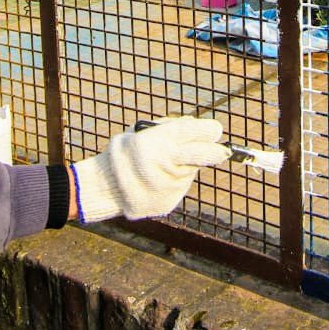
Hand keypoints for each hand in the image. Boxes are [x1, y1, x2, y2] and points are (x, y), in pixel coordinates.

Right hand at [70, 117, 229, 222]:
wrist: (106, 188)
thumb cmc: (125, 154)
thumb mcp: (142, 133)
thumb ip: (170, 129)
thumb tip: (199, 128)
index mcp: (153, 142)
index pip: (189, 132)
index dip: (207, 130)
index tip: (216, 130)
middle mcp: (162, 164)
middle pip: (201, 154)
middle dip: (214, 151)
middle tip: (223, 151)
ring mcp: (167, 185)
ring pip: (190, 171)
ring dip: (186, 166)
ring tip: (165, 165)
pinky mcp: (169, 201)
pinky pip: (180, 187)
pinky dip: (175, 181)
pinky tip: (159, 180)